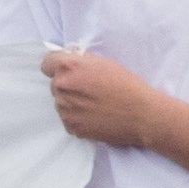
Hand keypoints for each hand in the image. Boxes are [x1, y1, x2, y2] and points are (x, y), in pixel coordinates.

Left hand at [41, 47, 171, 151]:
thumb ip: (80, 62)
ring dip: (72, 102)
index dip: (57, 66)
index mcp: (69, 67)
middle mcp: (62, 86)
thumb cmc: (127, 85)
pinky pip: (68, 118)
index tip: (67, 71)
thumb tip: (69, 64)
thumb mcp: (103, 62)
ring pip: (61, 102)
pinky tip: (95, 116)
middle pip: (55, 84)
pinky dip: (78, 118)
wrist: (141, 115)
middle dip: (68, 85)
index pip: (47, 63)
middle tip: (89, 90)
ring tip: (95, 105)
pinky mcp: (70, 126)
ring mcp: (64, 109)